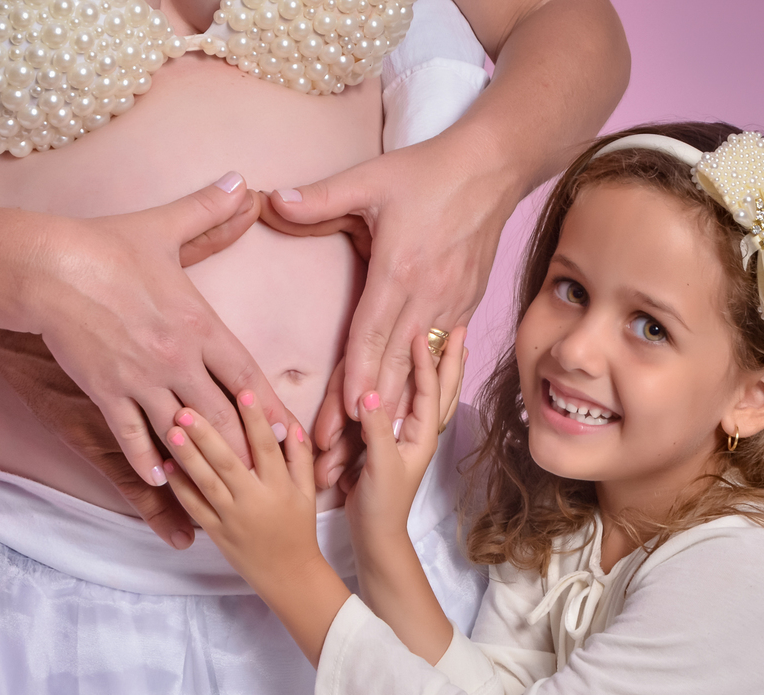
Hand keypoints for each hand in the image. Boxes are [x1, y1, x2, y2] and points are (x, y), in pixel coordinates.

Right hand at [21, 174, 291, 494]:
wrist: (47, 265)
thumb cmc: (106, 246)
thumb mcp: (164, 227)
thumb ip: (209, 214)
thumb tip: (243, 185)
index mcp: (199, 324)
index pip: (246, 375)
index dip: (270, 408)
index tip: (288, 434)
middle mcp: (177, 358)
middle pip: (224, 415)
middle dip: (246, 447)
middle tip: (265, 475)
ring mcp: (141, 379)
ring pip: (183, 432)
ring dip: (204, 460)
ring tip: (222, 486)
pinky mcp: (106, 391)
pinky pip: (132, 435)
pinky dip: (147, 458)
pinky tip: (160, 479)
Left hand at [163, 392, 317, 596]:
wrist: (288, 576)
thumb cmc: (299, 530)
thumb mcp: (307, 493)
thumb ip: (300, 458)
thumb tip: (291, 426)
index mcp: (279, 487)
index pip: (265, 447)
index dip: (255, 419)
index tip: (243, 391)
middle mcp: (254, 500)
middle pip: (228, 461)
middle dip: (207, 433)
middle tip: (187, 408)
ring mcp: (232, 517)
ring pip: (206, 482)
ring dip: (187, 455)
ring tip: (171, 429)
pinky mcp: (216, 532)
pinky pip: (194, 507)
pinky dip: (180, 487)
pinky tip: (167, 465)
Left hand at [265, 137, 516, 453]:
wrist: (493, 167)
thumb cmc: (427, 173)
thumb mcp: (369, 178)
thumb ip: (318, 198)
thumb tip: (271, 203)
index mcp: (398, 272)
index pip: (370, 338)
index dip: (356, 381)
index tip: (343, 419)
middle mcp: (427, 297)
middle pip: (393, 369)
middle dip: (367, 417)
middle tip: (340, 457)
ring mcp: (451, 305)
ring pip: (419, 372)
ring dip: (396, 414)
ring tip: (373, 454)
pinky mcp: (466, 306)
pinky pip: (441, 357)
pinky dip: (424, 391)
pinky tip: (411, 421)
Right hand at [344, 327, 467, 545]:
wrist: (376, 534)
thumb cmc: (381, 504)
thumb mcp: (379, 465)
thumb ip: (376, 429)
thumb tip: (370, 393)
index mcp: (422, 436)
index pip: (427, 390)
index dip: (424, 360)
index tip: (420, 332)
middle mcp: (420, 433)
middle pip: (441, 389)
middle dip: (450, 359)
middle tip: (460, 327)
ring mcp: (409, 437)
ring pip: (431, 396)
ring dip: (440, 369)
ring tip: (451, 346)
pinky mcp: (393, 442)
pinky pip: (410, 407)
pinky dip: (418, 387)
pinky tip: (417, 380)